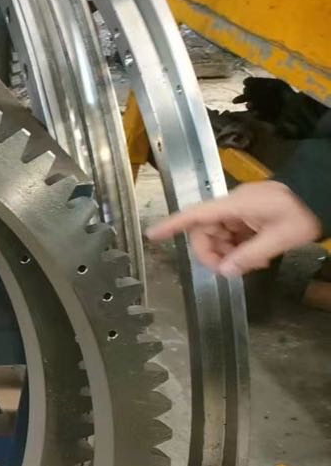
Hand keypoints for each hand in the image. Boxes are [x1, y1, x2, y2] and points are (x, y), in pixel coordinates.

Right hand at [146, 180, 322, 274]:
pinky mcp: (251, 215)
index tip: (152, 235)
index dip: (173, 225)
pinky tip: (255, 259)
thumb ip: (249, 256)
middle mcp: (234, 206)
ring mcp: (242, 210)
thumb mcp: (280, 238)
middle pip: (206, 231)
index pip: (196, 215)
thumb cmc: (304, 211)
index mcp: (236, 205)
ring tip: (250, 265)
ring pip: (219, 235)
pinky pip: (234, 234)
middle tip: (230, 271)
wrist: (325, 193)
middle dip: (212, 253)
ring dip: (227, 253)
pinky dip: (238, 248)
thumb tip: (224, 272)